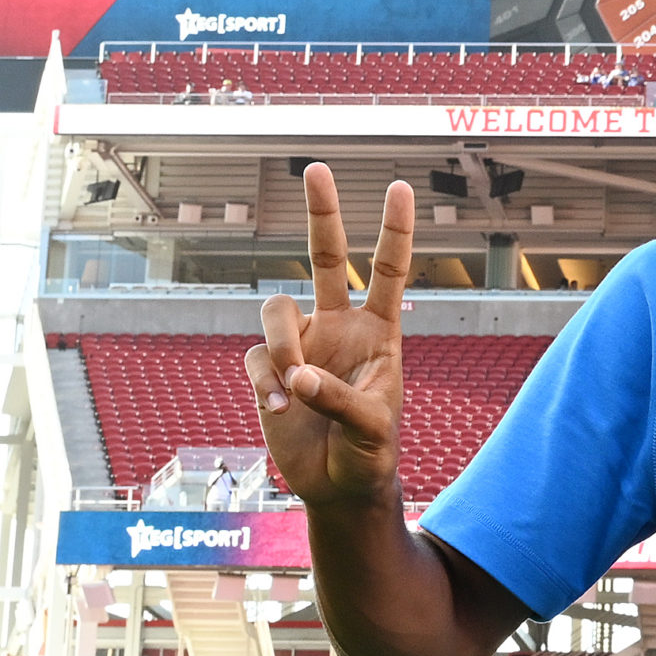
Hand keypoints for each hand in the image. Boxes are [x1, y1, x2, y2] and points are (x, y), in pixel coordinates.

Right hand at [246, 164, 413, 507]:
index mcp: (379, 331)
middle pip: (326, 257)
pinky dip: (266, 383)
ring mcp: (301, 344)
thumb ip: (342, 398)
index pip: (388, 270)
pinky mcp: (270, 370)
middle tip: (319, 167)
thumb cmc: (372, 453)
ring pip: (275, 309)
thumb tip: (299, 376)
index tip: (398, 186)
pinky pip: (256, 357)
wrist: (340, 487)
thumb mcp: (374, 427)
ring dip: (283, 347)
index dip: (394, 229)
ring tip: (296, 391)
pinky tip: (282, 411)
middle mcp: (338, 326)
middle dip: (323, 213)